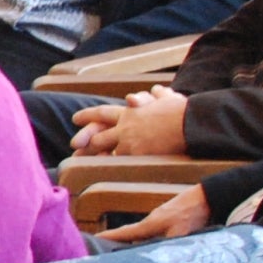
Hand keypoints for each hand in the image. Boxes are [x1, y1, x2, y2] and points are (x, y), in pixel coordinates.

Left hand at [69, 86, 190, 157]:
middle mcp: (125, 126)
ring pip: (105, 150)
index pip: (103, 113)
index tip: (75, 118)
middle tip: (73, 148)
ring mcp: (129, 141)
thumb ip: (159, 95)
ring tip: (82, 163)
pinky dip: (110, 167)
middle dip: (85, 142)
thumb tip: (158, 89)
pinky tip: (101, 173)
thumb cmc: (182, 110)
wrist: (189, 122)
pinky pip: (119, 163)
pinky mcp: (137, 154)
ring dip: (94, 157)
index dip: (88, 116)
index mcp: (130, 112)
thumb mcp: (167, 99)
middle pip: (99, 135)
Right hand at [93, 184, 211, 245]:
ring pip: (141, 234)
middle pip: (129, 234)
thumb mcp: (179, 233)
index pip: (123, 232)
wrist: (206, 198)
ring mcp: (159, 221)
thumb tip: (156, 260)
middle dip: (116, 241)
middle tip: (102, 250)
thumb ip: (166, 247)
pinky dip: (146, 240)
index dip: (108, 237)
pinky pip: (152, 233)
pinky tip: (150, 247)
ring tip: (124, 253)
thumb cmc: (192, 214)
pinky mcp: (169, 221)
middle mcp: (151, 222)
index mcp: (149, 225)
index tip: (92, 241)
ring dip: (132, 242)